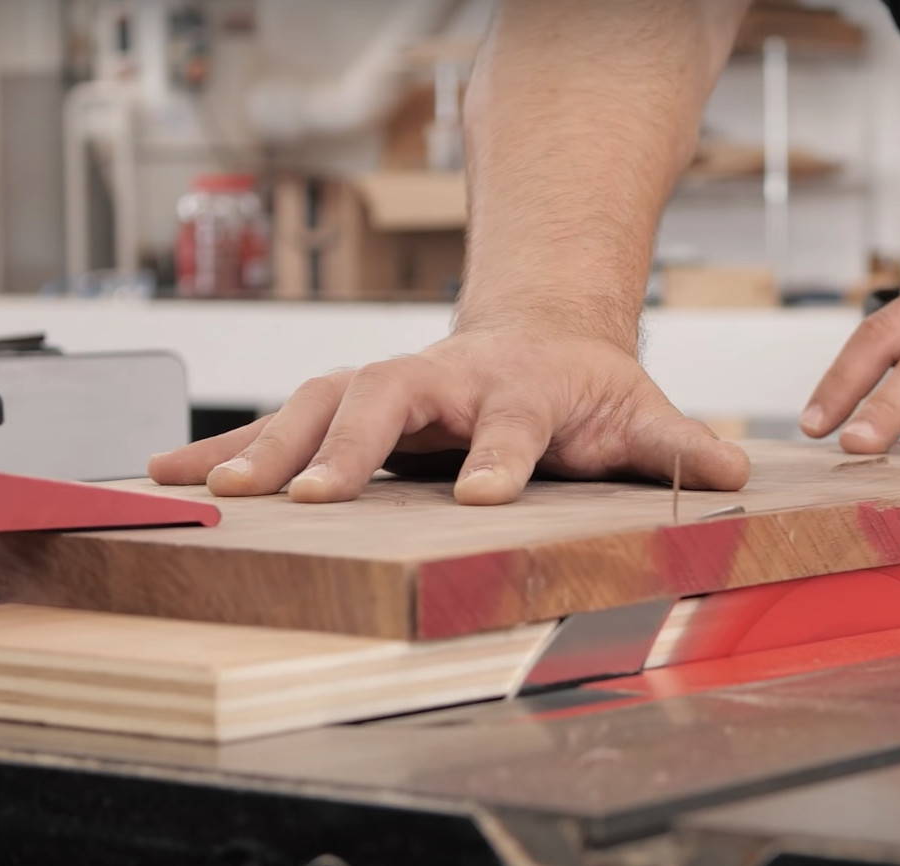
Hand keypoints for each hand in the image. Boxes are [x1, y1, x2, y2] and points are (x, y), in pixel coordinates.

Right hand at [147, 328, 749, 504]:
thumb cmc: (588, 389)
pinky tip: (161, 473)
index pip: (512, 421)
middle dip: (348, 444)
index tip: (483, 496)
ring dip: (266, 445)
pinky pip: (274, 422)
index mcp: (520, 387)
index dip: (501, 456)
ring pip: (316, 402)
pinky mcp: (344, 406)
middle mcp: (442, 378)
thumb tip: (739, 473)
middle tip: (314, 494)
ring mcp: (386, 384)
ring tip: (214, 488)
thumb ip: (680, 446)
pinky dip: (220, 445)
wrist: (538, 335)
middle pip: (387, 397)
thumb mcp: (640, 414)